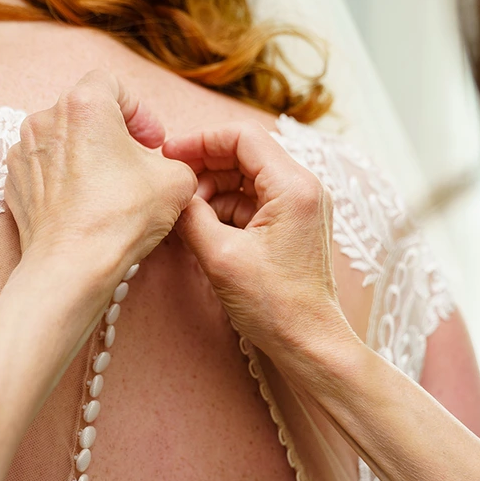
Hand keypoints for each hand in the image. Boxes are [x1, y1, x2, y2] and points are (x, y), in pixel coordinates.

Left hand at [5, 72, 196, 275]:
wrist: (73, 265)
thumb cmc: (122, 215)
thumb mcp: (177, 180)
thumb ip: (174, 161)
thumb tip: (164, 169)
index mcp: (83, 103)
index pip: (111, 83)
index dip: (138, 109)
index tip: (151, 141)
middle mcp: (44, 118)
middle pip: (85, 111)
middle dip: (113, 133)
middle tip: (136, 163)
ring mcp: (23, 151)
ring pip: (62, 139)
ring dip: (87, 154)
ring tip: (110, 186)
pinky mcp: (12, 182)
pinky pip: (44, 168)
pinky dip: (64, 178)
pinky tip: (84, 204)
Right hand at [163, 122, 358, 369]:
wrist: (309, 343)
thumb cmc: (275, 305)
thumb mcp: (221, 256)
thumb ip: (191, 215)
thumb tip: (172, 192)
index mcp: (294, 186)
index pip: (243, 137)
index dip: (200, 140)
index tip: (170, 156)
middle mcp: (303, 188)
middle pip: (245, 153)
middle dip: (204, 165)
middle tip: (172, 184)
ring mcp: (300, 206)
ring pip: (246, 176)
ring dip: (212, 187)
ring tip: (184, 211)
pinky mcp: (292, 224)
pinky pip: (253, 200)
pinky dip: (225, 206)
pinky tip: (200, 224)